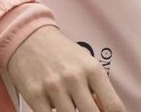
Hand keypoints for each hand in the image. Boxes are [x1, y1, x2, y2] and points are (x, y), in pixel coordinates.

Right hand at [5, 26, 125, 111]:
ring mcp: (53, 87)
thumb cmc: (62, 53)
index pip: (114, 106)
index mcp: (92, 70)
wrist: (26, 37)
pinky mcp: (34, 94)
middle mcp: (74, 78)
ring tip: (69, 106)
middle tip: (86, 110)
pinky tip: (56, 107)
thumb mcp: (86, 64)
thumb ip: (99, 89)